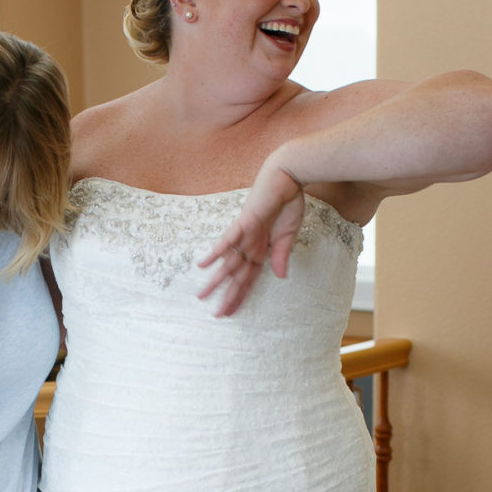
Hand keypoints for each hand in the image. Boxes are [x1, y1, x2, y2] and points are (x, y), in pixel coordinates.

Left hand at [197, 164, 306, 316]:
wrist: (289, 177)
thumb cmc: (289, 202)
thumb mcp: (288, 235)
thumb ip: (281, 255)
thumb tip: (280, 277)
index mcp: (261, 249)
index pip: (249, 279)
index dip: (241, 296)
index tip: (233, 312)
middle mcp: (251, 245)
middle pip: (237, 276)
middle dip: (227, 296)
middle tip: (216, 315)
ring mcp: (246, 234)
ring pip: (228, 262)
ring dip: (215, 280)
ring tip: (202, 296)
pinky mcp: (244, 222)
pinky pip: (228, 240)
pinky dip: (216, 252)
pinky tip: (203, 265)